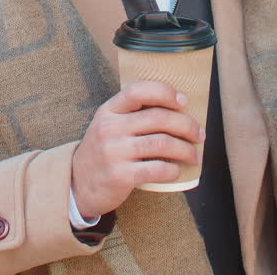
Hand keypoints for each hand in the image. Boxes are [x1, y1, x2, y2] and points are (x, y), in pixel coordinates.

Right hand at [70, 81, 204, 218]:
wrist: (78, 184)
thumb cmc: (103, 151)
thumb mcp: (108, 125)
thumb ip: (132, 114)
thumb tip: (177, 108)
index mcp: (109, 110)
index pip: (139, 91)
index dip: (165, 92)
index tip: (184, 100)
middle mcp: (110, 127)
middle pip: (158, 118)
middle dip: (186, 125)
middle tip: (199, 134)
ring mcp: (114, 151)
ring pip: (162, 143)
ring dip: (186, 149)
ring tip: (194, 155)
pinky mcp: (120, 175)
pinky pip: (156, 169)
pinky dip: (173, 169)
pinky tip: (177, 170)